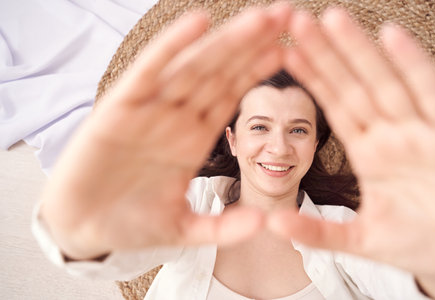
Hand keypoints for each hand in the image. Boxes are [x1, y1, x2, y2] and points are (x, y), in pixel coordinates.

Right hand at [40, 3, 291, 259]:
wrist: (82, 228)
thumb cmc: (130, 223)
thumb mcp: (183, 229)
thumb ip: (221, 227)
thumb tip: (262, 224)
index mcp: (193, 139)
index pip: (231, 96)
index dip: (257, 72)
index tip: (287, 49)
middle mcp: (175, 118)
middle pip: (219, 73)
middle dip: (251, 44)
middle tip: (284, 14)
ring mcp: (149, 110)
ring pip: (193, 66)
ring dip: (225, 40)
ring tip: (259, 18)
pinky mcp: (118, 108)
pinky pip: (149, 71)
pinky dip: (171, 47)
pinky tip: (197, 23)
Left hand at [269, 8, 434, 297]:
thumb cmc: (417, 244)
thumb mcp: (361, 240)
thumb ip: (317, 232)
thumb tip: (273, 224)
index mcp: (369, 153)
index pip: (335, 107)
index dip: (312, 79)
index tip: (285, 53)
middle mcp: (392, 135)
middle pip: (353, 85)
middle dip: (326, 54)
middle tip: (296, 20)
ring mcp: (420, 131)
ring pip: (385, 82)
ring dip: (359, 50)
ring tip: (331, 18)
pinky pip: (430, 93)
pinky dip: (412, 65)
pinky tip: (390, 36)